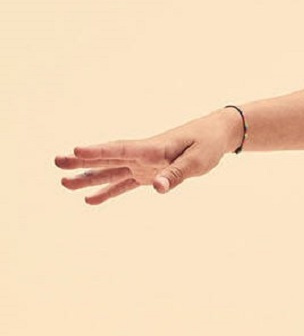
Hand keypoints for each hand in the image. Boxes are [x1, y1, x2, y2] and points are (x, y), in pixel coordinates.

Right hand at [54, 109, 242, 204]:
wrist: (214, 135)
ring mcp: (142, 164)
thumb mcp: (197, 161)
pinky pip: (124, 183)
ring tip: (64, 183)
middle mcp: (142, 155)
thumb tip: (157, 189)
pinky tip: (90, 199)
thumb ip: (176, 175)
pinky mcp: (147, 173)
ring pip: (110, 171)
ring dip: (88, 177)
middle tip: (57, 163)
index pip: (121, 150)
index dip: (99, 151)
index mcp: (153, 148)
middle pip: (108, 158)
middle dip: (82, 162)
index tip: (76, 151)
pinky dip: (107, 191)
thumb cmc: (207, 145)